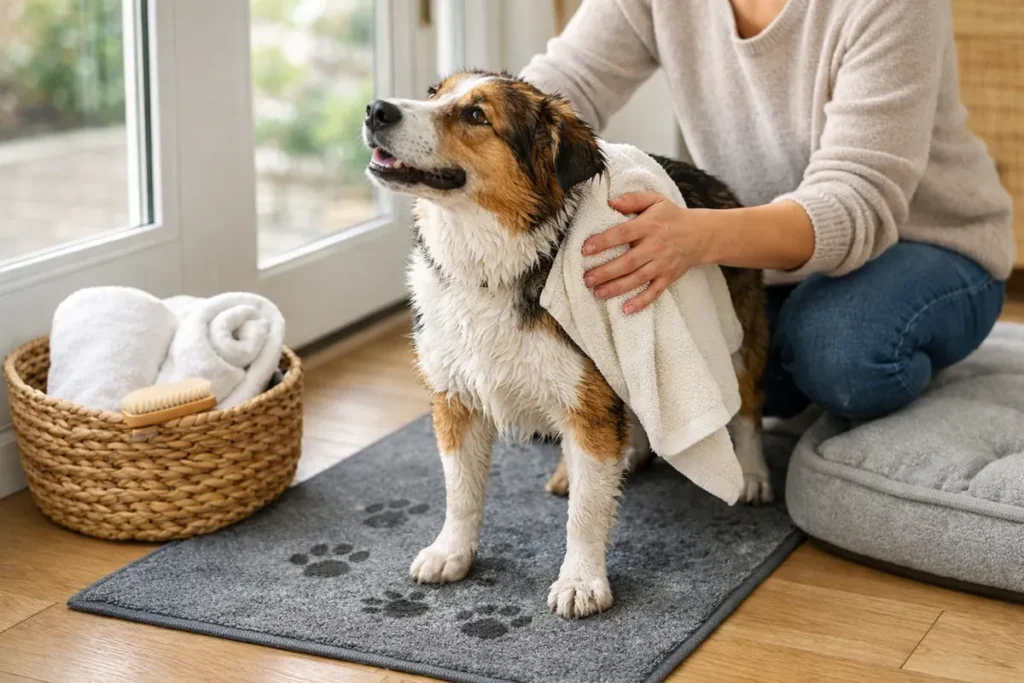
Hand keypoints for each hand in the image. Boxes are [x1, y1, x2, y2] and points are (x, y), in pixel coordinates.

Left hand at [582, 192, 710, 313]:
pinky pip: (654, 292)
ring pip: (638, 279)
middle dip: (606, 272)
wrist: (701, 234)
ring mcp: (663, 264)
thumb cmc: (671, 217)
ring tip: (597, 293)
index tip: (585, 249)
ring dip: (617, 288)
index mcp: (650, 225)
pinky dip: (641, 302)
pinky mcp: (668, 277)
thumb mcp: (655, 200)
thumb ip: (633, 199)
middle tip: (586, 279)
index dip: (604, 241)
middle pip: (628, 261)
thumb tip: (610, 202)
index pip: (623, 233)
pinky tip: (625, 309)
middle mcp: (656, 246)